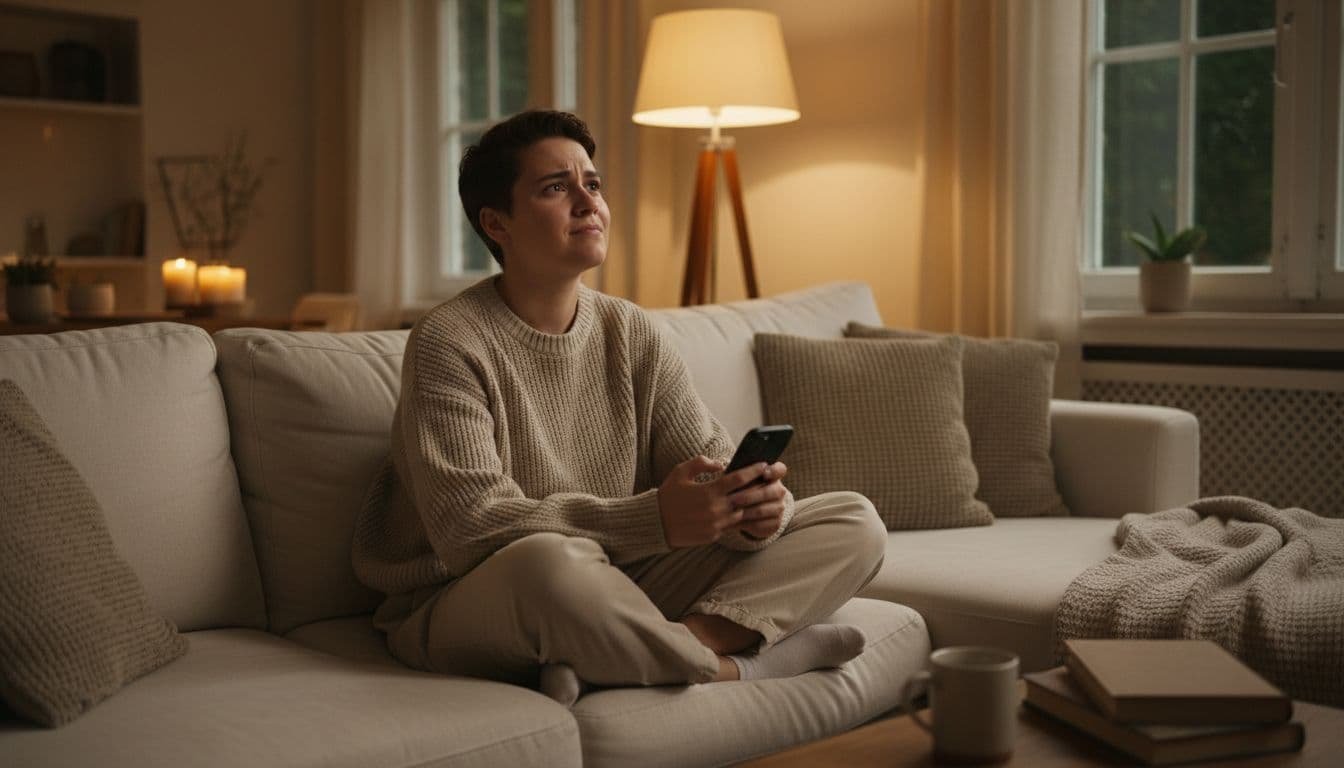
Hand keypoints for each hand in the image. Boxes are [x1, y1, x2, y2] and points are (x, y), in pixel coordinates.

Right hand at [658, 456, 778, 547]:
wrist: (655, 523)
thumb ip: (701, 463)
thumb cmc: (668, 495)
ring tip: (765, 499)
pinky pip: (733, 526)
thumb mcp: (680, 472)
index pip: (738, 478)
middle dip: (761, 488)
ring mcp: (716, 524)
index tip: (764, 465)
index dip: (753, 470)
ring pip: (744, 514)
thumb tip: (721, 463)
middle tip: (772, 482)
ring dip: (755, 507)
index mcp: (709, 491)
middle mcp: (716, 508)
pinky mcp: (714, 535)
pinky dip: (742, 519)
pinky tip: (749, 513)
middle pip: (747, 498)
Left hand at [727, 462, 788, 539]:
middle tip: (734, 499)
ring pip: (764, 509)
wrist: (748, 509)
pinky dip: (749, 524)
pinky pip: (763, 524)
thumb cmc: (741, 488)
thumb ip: (739, 473)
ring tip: (732, 512)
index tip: (764, 472)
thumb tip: (721, 467)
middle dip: (751, 495)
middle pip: (771, 492)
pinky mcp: (775, 523)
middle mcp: (779, 490)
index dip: (774, 470)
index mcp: (773, 475)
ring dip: (748, 511)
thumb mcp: (740, 479)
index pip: (780, 469)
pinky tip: (737, 523)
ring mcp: (779, 507)